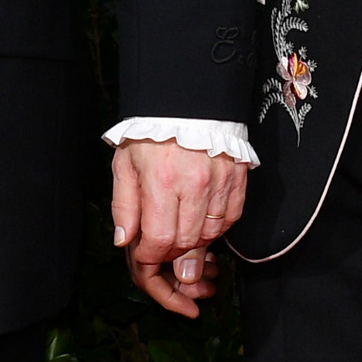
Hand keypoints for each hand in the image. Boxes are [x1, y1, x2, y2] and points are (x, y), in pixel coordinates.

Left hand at [110, 141, 248, 319]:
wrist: (187, 102)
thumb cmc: (152, 133)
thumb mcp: (125, 165)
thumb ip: (124, 206)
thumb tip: (124, 242)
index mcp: (161, 181)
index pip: (158, 240)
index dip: (150, 258)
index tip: (145, 259)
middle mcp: (194, 184)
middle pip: (186, 243)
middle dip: (172, 257)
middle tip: (164, 255)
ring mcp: (220, 183)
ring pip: (211, 235)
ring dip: (195, 246)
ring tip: (182, 239)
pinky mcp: (237, 180)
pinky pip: (230, 220)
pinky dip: (217, 230)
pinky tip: (203, 225)